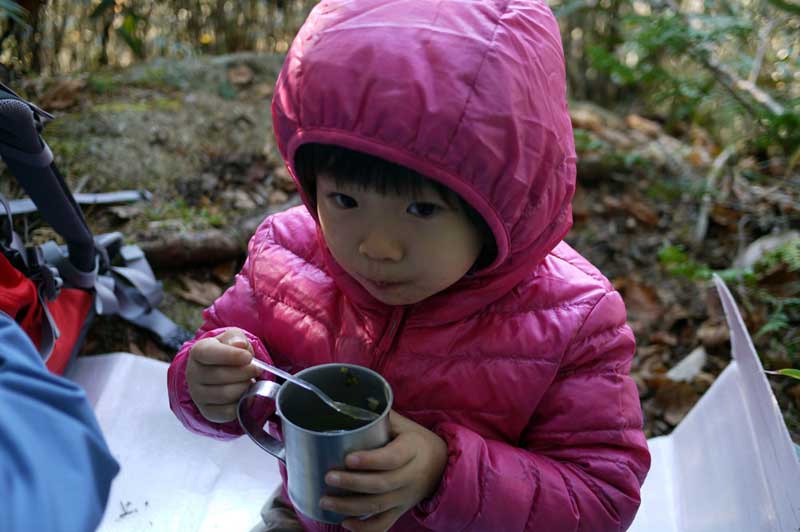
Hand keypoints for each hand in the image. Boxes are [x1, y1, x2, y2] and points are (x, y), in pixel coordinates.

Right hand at [186, 328, 260, 422]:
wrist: (219, 369)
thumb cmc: (228, 351)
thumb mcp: (232, 338)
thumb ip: (236, 338)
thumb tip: (240, 345)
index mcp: (198, 352)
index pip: (209, 353)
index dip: (231, 356)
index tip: (249, 357)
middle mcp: (193, 374)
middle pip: (220, 376)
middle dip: (244, 373)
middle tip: (256, 370)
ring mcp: (198, 395)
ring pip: (224, 395)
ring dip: (244, 388)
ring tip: (250, 380)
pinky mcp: (207, 411)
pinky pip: (227, 412)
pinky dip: (241, 404)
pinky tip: (246, 394)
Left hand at [320, 411, 447, 531]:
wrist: (442, 465)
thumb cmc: (416, 440)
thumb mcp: (404, 425)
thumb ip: (380, 417)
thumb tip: (349, 404)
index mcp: (412, 450)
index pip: (392, 458)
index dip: (370, 461)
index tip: (347, 458)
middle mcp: (411, 476)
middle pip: (381, 485)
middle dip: (352, 484)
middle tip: (328, 478)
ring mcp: (406, 497)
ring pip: (378, 507)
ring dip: (349, 507)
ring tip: (325, 501)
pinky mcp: (401, 510)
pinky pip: (383, 525)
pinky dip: (364, 529)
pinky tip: (344, 524)